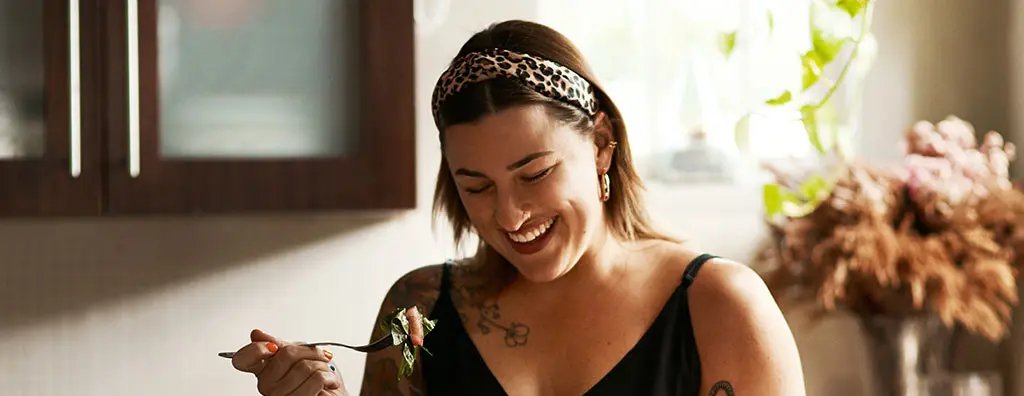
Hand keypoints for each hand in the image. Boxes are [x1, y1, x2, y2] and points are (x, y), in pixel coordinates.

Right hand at [231, 329, 347, 395]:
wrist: (331, 395)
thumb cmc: (315, 377)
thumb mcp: (298, 355)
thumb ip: (279, 345)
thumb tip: (256, 334)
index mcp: (264, 370)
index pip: (243, 359)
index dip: (255, 349)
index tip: (273, 346)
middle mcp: (266, 386)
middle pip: (285, 354)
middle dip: (311, 352)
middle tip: (320, 357)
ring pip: (304, 367)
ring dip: (323, 366)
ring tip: (325, 374)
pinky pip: (316, 379)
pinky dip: (329, 377)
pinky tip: (329, 382)